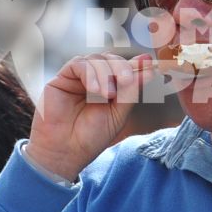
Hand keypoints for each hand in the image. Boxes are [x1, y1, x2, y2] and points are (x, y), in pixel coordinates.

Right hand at [24, 53, 161, 182]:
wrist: (65, 152)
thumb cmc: (91, 137)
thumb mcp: (118, 115)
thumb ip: (131, 91)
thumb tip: (149, 69)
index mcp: (110, 88)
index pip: (124, 69)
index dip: (137, 64)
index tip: (149, 63)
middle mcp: (94, 80)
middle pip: (111, 59)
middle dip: (121, 67)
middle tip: (126, 81)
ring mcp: (78, 78)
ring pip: (96, 59)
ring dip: (105, 73)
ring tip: (106, 94)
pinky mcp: (62, 78)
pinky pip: (78, 64)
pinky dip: (89, 73)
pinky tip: (93, 89)